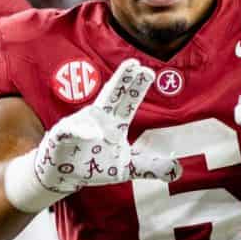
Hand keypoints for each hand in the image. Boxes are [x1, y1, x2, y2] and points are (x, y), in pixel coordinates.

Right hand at [12, 60, 180, 209]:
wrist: (63, 176)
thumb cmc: (94, 165)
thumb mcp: (127, 168)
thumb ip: (151, 167)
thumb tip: (179, 170)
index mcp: (115, 122)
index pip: (129, 101)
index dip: (137, 86)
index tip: (147, 71)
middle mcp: (98, 118)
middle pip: (112, 95)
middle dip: (122, 79)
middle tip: (134, 63)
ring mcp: (79, 125)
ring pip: (90, 115)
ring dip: (99, 117)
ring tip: (106, 130)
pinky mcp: (61, 137)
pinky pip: (71, 131)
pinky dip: (81, 132)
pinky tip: (93, 136)